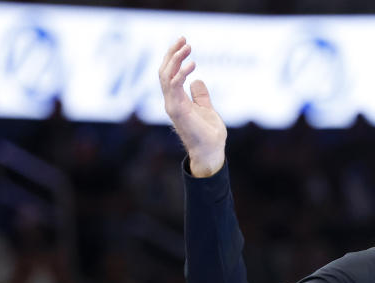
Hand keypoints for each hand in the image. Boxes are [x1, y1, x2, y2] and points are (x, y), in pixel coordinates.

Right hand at [158, 36, 226, 176]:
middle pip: (164, 71)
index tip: (184, 42)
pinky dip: (181, 73)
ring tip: (187, 46)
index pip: (169, 74)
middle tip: (183, 38)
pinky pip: (174, 86)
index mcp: (177, 100)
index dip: (174, 57)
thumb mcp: (207, 109)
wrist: (211, 152)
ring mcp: (172, 105)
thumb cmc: (209, 135)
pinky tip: (192, 64)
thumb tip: (198, 81)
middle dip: (172, 53)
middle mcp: (171, 101)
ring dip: (175, 59)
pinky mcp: (177, 110)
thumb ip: (200, 96)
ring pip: (166, 75)